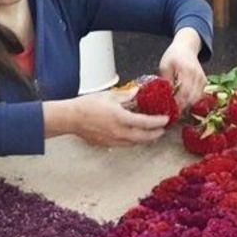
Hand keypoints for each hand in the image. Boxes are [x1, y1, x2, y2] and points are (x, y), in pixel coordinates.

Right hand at [44, 91, 167, 146]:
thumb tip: (137, 92)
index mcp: (121, 118)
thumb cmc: (87, 105)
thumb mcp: (109, 96)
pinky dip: (134, 141)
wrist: (70, 118)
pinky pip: (125, 144)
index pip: (146, 123)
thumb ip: (126, 95)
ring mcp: (113, 140)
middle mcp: (119, 132)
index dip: (158, 122)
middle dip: (156, 134)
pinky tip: (135, 136)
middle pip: (144, 137)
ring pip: (135, 143)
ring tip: (152, 133)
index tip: (166, 119)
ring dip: (146, 139)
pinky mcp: (107, 144)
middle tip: (162, 129)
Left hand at [159, 28, 206, 107]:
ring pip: (196, 99)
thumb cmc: (173, 56)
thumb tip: (166, 97)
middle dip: (182, 107)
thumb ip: (166, 81)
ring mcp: (203, 79)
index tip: (169, 110)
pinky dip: (191, 101)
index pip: (184, 92)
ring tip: (176, 109)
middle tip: (172, 112)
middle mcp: (197, 76)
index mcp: (186, 70)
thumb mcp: (164, 66)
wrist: (186, 48)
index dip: (177, 103)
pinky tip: (182, 102)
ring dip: (187, 105)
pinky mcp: (204, 82)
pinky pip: (199, 96)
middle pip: (191, 98)